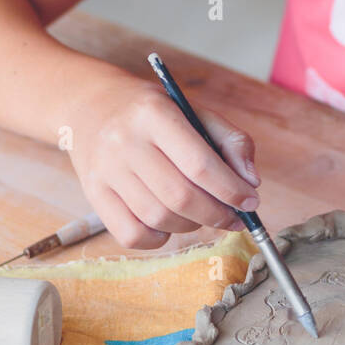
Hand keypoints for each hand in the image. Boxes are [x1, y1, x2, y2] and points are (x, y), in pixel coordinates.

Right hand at [68, 77, 260, 248]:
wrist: (93, 106)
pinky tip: (170, 224)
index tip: (251, 202)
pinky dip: (159, 239)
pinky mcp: (93, 194)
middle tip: (235, 217)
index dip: (231, 189)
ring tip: (204, 215)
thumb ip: (230, 140)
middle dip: (217, 214)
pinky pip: (131, 235)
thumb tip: (251, 181)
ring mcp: (104, 170)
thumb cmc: (153, 113)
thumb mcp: (193, 111)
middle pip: (180, 196)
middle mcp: (124, 141)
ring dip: (192, 226)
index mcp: (154, 113)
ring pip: (158, 218)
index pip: (199, 163)